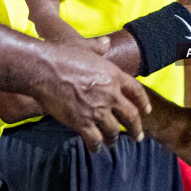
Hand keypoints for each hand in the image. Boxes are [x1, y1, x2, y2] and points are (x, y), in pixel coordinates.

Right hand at [36, 39, 151, 149]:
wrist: (44, 69)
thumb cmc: (62, 55)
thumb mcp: (84, 46)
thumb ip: (98, 47)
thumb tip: (106, 42)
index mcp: (114, 75)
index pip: (137, 91)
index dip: (143, 103)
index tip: (146, 111)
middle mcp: (111, 94)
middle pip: (131, 116)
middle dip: (136, 129)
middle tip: (138, 137)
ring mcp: (97, 110)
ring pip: (113, 131)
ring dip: (113, 138)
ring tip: (112, 142)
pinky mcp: (82, 122)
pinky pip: (94, 139)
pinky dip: (96, 146)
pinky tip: (95, 149)